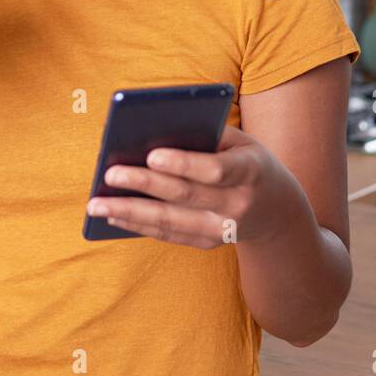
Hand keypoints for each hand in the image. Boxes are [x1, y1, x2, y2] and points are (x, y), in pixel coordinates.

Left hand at [87, 124, 308, 247]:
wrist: (278, 211)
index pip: (214, 170)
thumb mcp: (242, 142)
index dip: (183, 163)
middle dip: (144, 184)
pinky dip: (138, 226)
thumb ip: (207, 135)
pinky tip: (113, 215)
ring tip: (96, 204)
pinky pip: (168, 235)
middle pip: (184, 196)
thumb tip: (153, 132)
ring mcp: (222, 230)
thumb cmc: (250, 163)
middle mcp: (237, 205)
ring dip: (130, 213)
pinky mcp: (207, 243)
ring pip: (170, 222)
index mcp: (249, 171)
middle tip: (110, 173)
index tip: (151, 154)